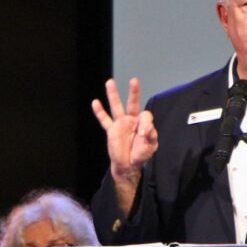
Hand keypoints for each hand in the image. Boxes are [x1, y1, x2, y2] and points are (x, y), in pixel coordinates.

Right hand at [91, 78, 158, 213]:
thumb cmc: (140, 155)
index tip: (143, 134)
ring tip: (110, 82)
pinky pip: (104, 120)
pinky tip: (95, 102)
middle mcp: (132, 120)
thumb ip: (151, 136)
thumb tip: (147, 127)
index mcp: (143, 123)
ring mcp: (120, 124)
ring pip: (116, 106)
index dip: (145, 123)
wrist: (128, 165)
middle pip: (133, 103)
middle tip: (134, 81)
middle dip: (134, 92)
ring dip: (113, 95)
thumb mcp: (150, 146)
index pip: (145, 116)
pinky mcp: (111, 130)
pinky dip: (99, 112)